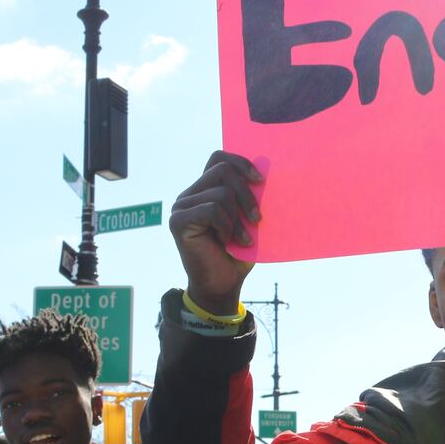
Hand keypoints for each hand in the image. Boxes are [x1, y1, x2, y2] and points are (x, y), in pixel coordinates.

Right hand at [168, 151, 261, 314]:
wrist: (222, 285)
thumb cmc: (237, 254)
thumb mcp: (248, 221)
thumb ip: (250, 197)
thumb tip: (266, 176)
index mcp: (205, 190)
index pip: (219, 159)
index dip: (240, 163)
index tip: (260, 180)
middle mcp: (190, 194)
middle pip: (223, 172)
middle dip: (247, 195)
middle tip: (258, 220)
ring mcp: (181, 207)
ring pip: (221, 194)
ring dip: (238, 219)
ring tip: (242, 239)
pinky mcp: (178, 221)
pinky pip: (212, 210)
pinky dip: (226, 226)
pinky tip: (227, 241)